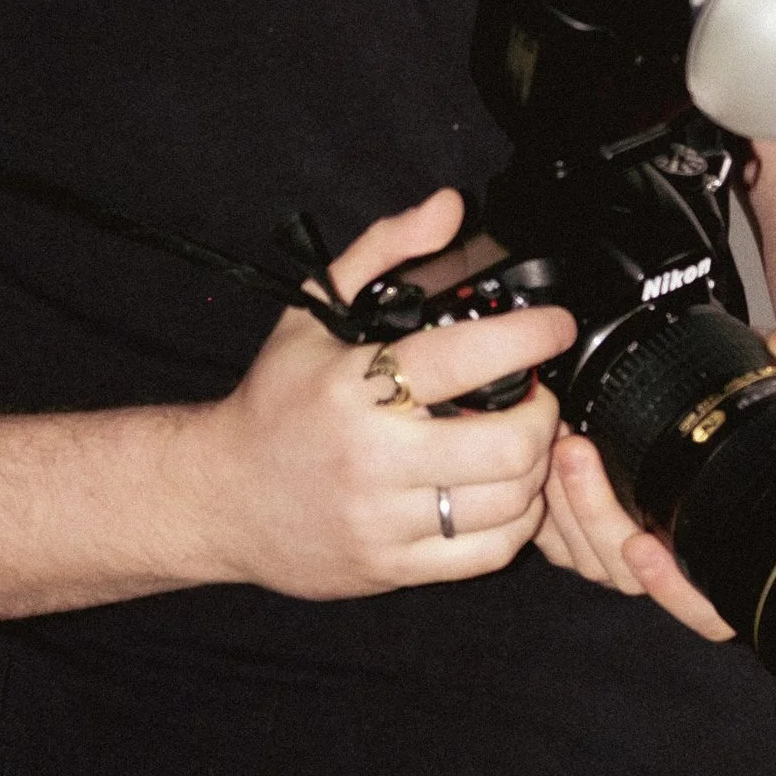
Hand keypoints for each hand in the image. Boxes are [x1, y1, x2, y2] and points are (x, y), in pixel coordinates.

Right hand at [190, 189, 572, 600]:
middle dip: (545, 413)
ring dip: (536, 467)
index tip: (556, 326)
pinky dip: (515, 520)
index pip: (466, 359)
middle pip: (509, 445)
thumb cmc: (275, 399)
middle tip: (538, 394)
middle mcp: (370, 457)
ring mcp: (383, 520)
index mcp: (351, 386)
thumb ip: (385, 248)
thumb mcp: (315, 309)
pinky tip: (500, 491)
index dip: (531, 337)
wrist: (219, 496)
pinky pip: (488, 553)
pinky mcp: (392, 568)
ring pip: (509, 503)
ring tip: (520, 440)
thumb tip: (449, 207)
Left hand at [533, 315, 775, 643]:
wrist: (734, 385)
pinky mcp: (587, 525)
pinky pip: (558, 538)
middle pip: (626, 575)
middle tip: (577, 453)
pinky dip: (546, 504)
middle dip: (595, 518)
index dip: (676, 593)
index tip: (644, 545)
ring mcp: (630, 543)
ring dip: (566, 506)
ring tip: (560, 442)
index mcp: (733, 546)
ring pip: (586, 557)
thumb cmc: (768, 394)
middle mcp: (680, 555)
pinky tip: (544, 452)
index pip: (709, 611)